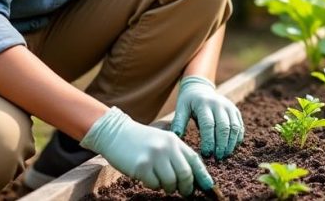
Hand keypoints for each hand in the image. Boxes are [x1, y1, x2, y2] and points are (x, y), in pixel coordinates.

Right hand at [81, 106, 212, 195]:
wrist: (115, 133)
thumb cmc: (140, 140)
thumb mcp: (162, 140)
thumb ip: (176, 154)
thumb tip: (190, 178)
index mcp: (174, 140)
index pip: (194, 160)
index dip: (203, 175)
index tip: (209, 186)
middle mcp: (166, 147)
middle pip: (185, 174)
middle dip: (186, 187)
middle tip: (184, 192)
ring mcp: (154, 156)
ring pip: (171, 182)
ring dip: (169, 188)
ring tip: (163, 184)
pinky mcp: (141, 166)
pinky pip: (154, 184)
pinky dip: (154, 185)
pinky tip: (148, 178)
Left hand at [170, 76, 243, 159]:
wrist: (201, 87)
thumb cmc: (188, 102)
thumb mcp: (181, 108)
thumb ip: (179, 121)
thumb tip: (177, 137)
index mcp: (204, 104)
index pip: (209, 125)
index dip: (209, 141)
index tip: (206, 154)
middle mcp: (219, 104)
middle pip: (224, 128)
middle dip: (222, 145)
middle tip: (218, 158)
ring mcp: (229, 107)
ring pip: (235, 128)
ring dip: (231, 144)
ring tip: (225, 156)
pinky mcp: (235, 111)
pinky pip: (240, 126)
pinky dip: (237, 139)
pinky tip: (231, 148)